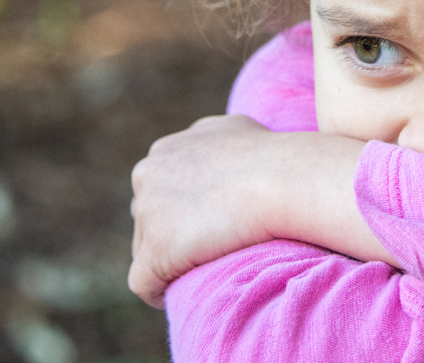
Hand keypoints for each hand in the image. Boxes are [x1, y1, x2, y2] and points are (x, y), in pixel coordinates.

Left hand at [128, 115, 280, 306]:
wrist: (280, 179)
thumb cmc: (272, 157)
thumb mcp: (236, 129)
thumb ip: (214, 140)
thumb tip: (220, 153)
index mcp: (165, 150)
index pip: (159, 187)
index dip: (182, 209)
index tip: (207, 223)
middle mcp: (148, 174)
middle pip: (148, 216)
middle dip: (170, 232)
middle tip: (205, 247)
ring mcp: (148, 213)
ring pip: (145, 249)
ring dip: (167, 260)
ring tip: (198, 269)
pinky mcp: (155, 251)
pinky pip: (143, 282)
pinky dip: (157, 291)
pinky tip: (176, 295)